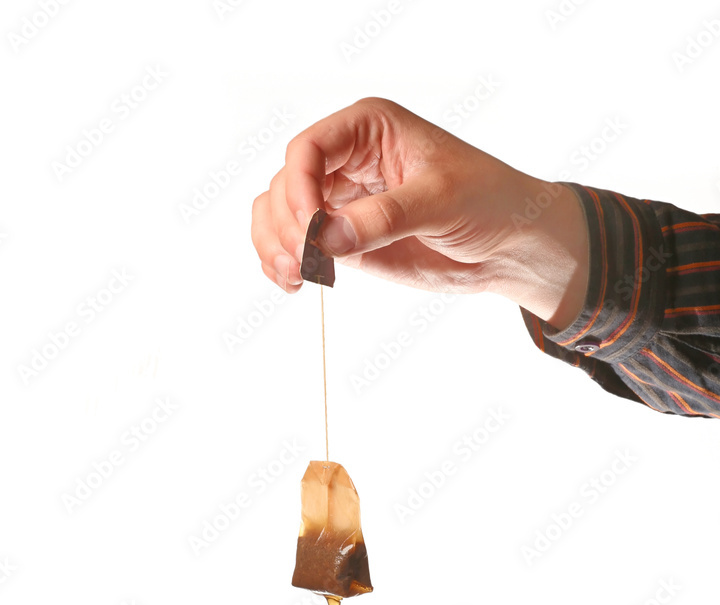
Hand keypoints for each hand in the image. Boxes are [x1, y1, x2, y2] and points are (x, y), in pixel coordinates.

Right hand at [251, 97, 588, 326]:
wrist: (509, 245)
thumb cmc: (489, 201)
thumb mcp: (441, 202)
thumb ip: (383, 217)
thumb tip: (325, 237)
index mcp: (368, 129)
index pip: (308, 149)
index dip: (299, 189)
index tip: (310, 229)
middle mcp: (347, 161)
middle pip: (284, 184)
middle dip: (285, 224)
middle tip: (303, 262)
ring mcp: (342, 203)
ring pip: (279, 215)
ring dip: (274, 246)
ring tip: (294, 278)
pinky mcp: (344, 241)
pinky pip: (297, 246)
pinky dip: (284, 264)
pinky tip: (293, 284)